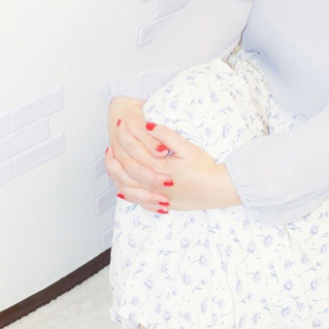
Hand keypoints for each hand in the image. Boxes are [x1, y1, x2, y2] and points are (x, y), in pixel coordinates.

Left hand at [105, 97, 241, 213]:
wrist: (219, 189)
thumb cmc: (206, 168)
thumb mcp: (187, 147)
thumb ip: (166, 135)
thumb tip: (148, 125)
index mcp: (158, 168)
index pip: (135, 149)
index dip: (126, 135)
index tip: (121, 124)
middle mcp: (154, 185)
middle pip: (126, 170)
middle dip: (115, 156)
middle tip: (109, 145)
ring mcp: (158, 197)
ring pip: (128, 188)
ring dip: (117, 176)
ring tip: (112, 165)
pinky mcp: (164, 204)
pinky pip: (140, 202)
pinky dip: (129, 195)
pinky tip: (124, 191)